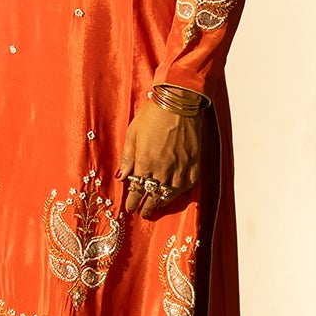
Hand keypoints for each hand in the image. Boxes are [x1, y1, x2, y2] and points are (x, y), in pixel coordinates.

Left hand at [118, 99, 201, 220]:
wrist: (178, 102)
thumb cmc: (152, 115)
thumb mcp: (132, 134)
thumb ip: (127, 158)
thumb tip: (121, 177)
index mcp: (145, 162)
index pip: (137, 190)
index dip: (133, 202)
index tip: (130, 207)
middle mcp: (163, 169)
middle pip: (153, 196)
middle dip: (147, 207)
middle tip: (143, 213)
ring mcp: (181, 167)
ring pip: (171, 194)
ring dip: (162, 202)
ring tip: (157, 206)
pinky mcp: (194, 163)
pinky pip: (188, 185)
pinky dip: (180, 192)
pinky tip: (175, 194)